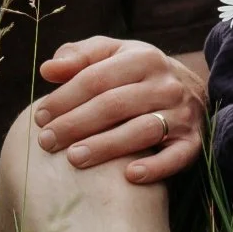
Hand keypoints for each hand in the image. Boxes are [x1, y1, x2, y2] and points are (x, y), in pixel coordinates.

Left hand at [33, 38, 205, 184]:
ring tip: (74, 159)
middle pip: (114, 105)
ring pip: (142, 130)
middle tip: (47, 142)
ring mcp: (182, 114)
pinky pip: (177, 157)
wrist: (192, 90)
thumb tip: (47, 70)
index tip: (39, 117)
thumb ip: (79, 56)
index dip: (64, 98)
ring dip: (106, 146)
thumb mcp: (112, 54)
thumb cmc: (137, 73)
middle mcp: (166, 84)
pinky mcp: (193, 141)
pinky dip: (155, 168)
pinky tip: (129, 177)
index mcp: (142, 58)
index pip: (95, 78)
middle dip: (76, 124)